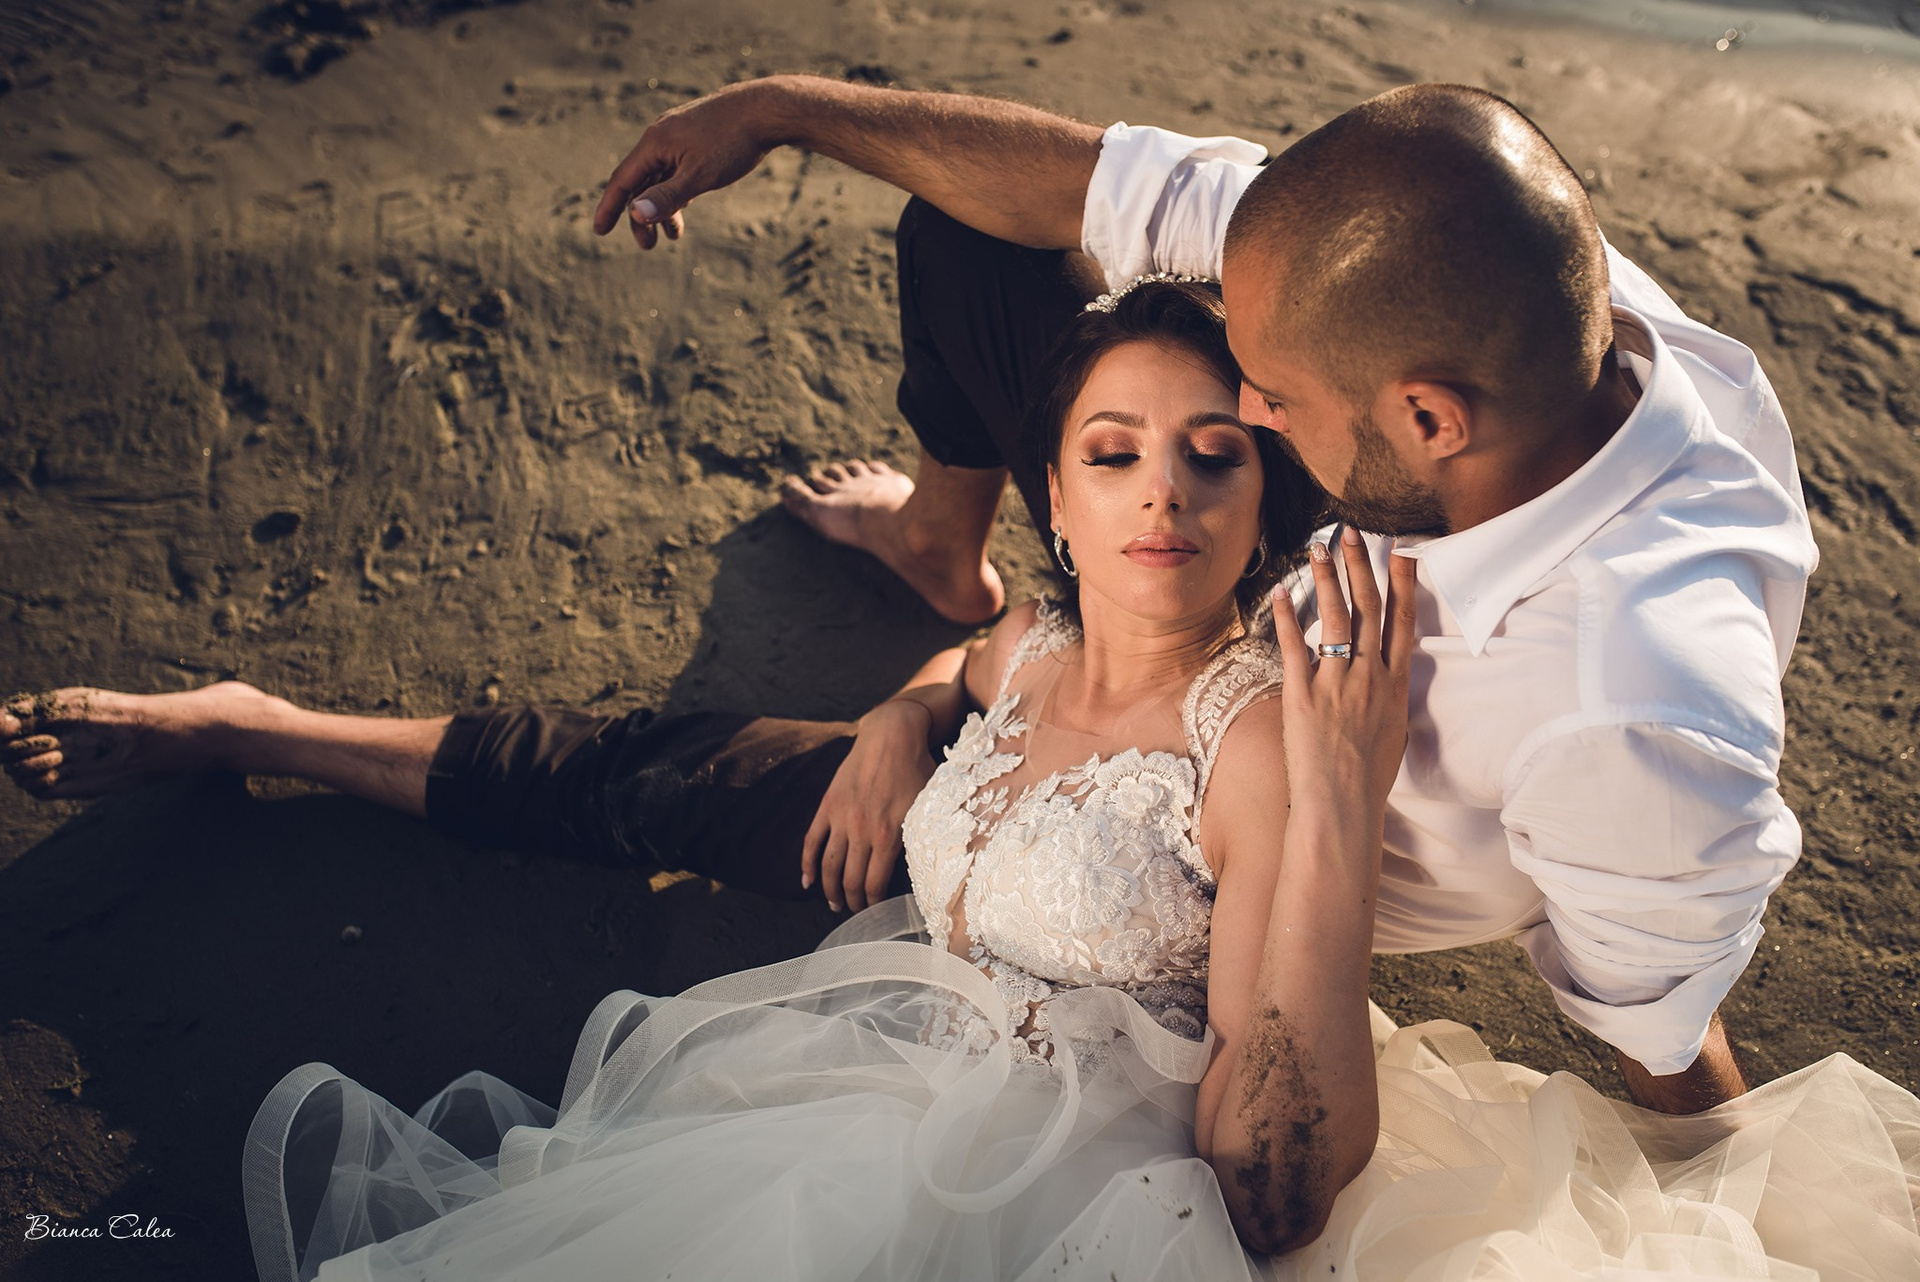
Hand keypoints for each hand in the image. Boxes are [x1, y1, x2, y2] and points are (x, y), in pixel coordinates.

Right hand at [592, 80, 782, 250]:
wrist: (767, 108)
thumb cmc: (733, 141)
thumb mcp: (699, 176)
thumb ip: (667, 196)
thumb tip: (634, 215)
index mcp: (654, 143)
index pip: (622, 180)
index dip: (609, 208)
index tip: (600, 231)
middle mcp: (660, 136)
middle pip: (640, 181)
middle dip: (642, 216)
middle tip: (648, 246)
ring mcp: (678, 135)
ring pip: (660, 176)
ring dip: (663, 206)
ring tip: (674, 235)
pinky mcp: (695, 136)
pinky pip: (675, 167)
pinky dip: (677, 190)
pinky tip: (686, 203)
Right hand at [802, 700, 936, 912]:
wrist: (892, 734)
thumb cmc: (918, 769)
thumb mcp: (932, 805)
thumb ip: (928, 835)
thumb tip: (938, 863)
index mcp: (888, 836)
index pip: (874, 884)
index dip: (873, 904)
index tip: (876, 912)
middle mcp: (861, 831)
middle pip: (850, 880)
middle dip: (852, 902)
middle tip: (856, 913)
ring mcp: (841, 818)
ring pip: (829, 865)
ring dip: (829, 890)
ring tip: (833, 904)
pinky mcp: (829, 805)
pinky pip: (812, 840)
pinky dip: (807, 863)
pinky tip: (806, 881)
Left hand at [1271, 527, 1418, 812]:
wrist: (1343, 808)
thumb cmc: (1368, 779)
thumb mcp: (1392, 733)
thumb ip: (1386, 699)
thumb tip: (1383, 680)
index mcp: (1395, 685)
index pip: (1403, 621)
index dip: (1403, 583)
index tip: (1403, 551)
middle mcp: (1370, 677)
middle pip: (1368, 608)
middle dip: (1360, 565)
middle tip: (1351, 531)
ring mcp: (1337, 684)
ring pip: (1335, 618)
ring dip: (1327, 578)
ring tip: (1319, 547)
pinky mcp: (1304, 696)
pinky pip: (1295, 646)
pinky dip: (1287, 615)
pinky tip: (1281, 590)